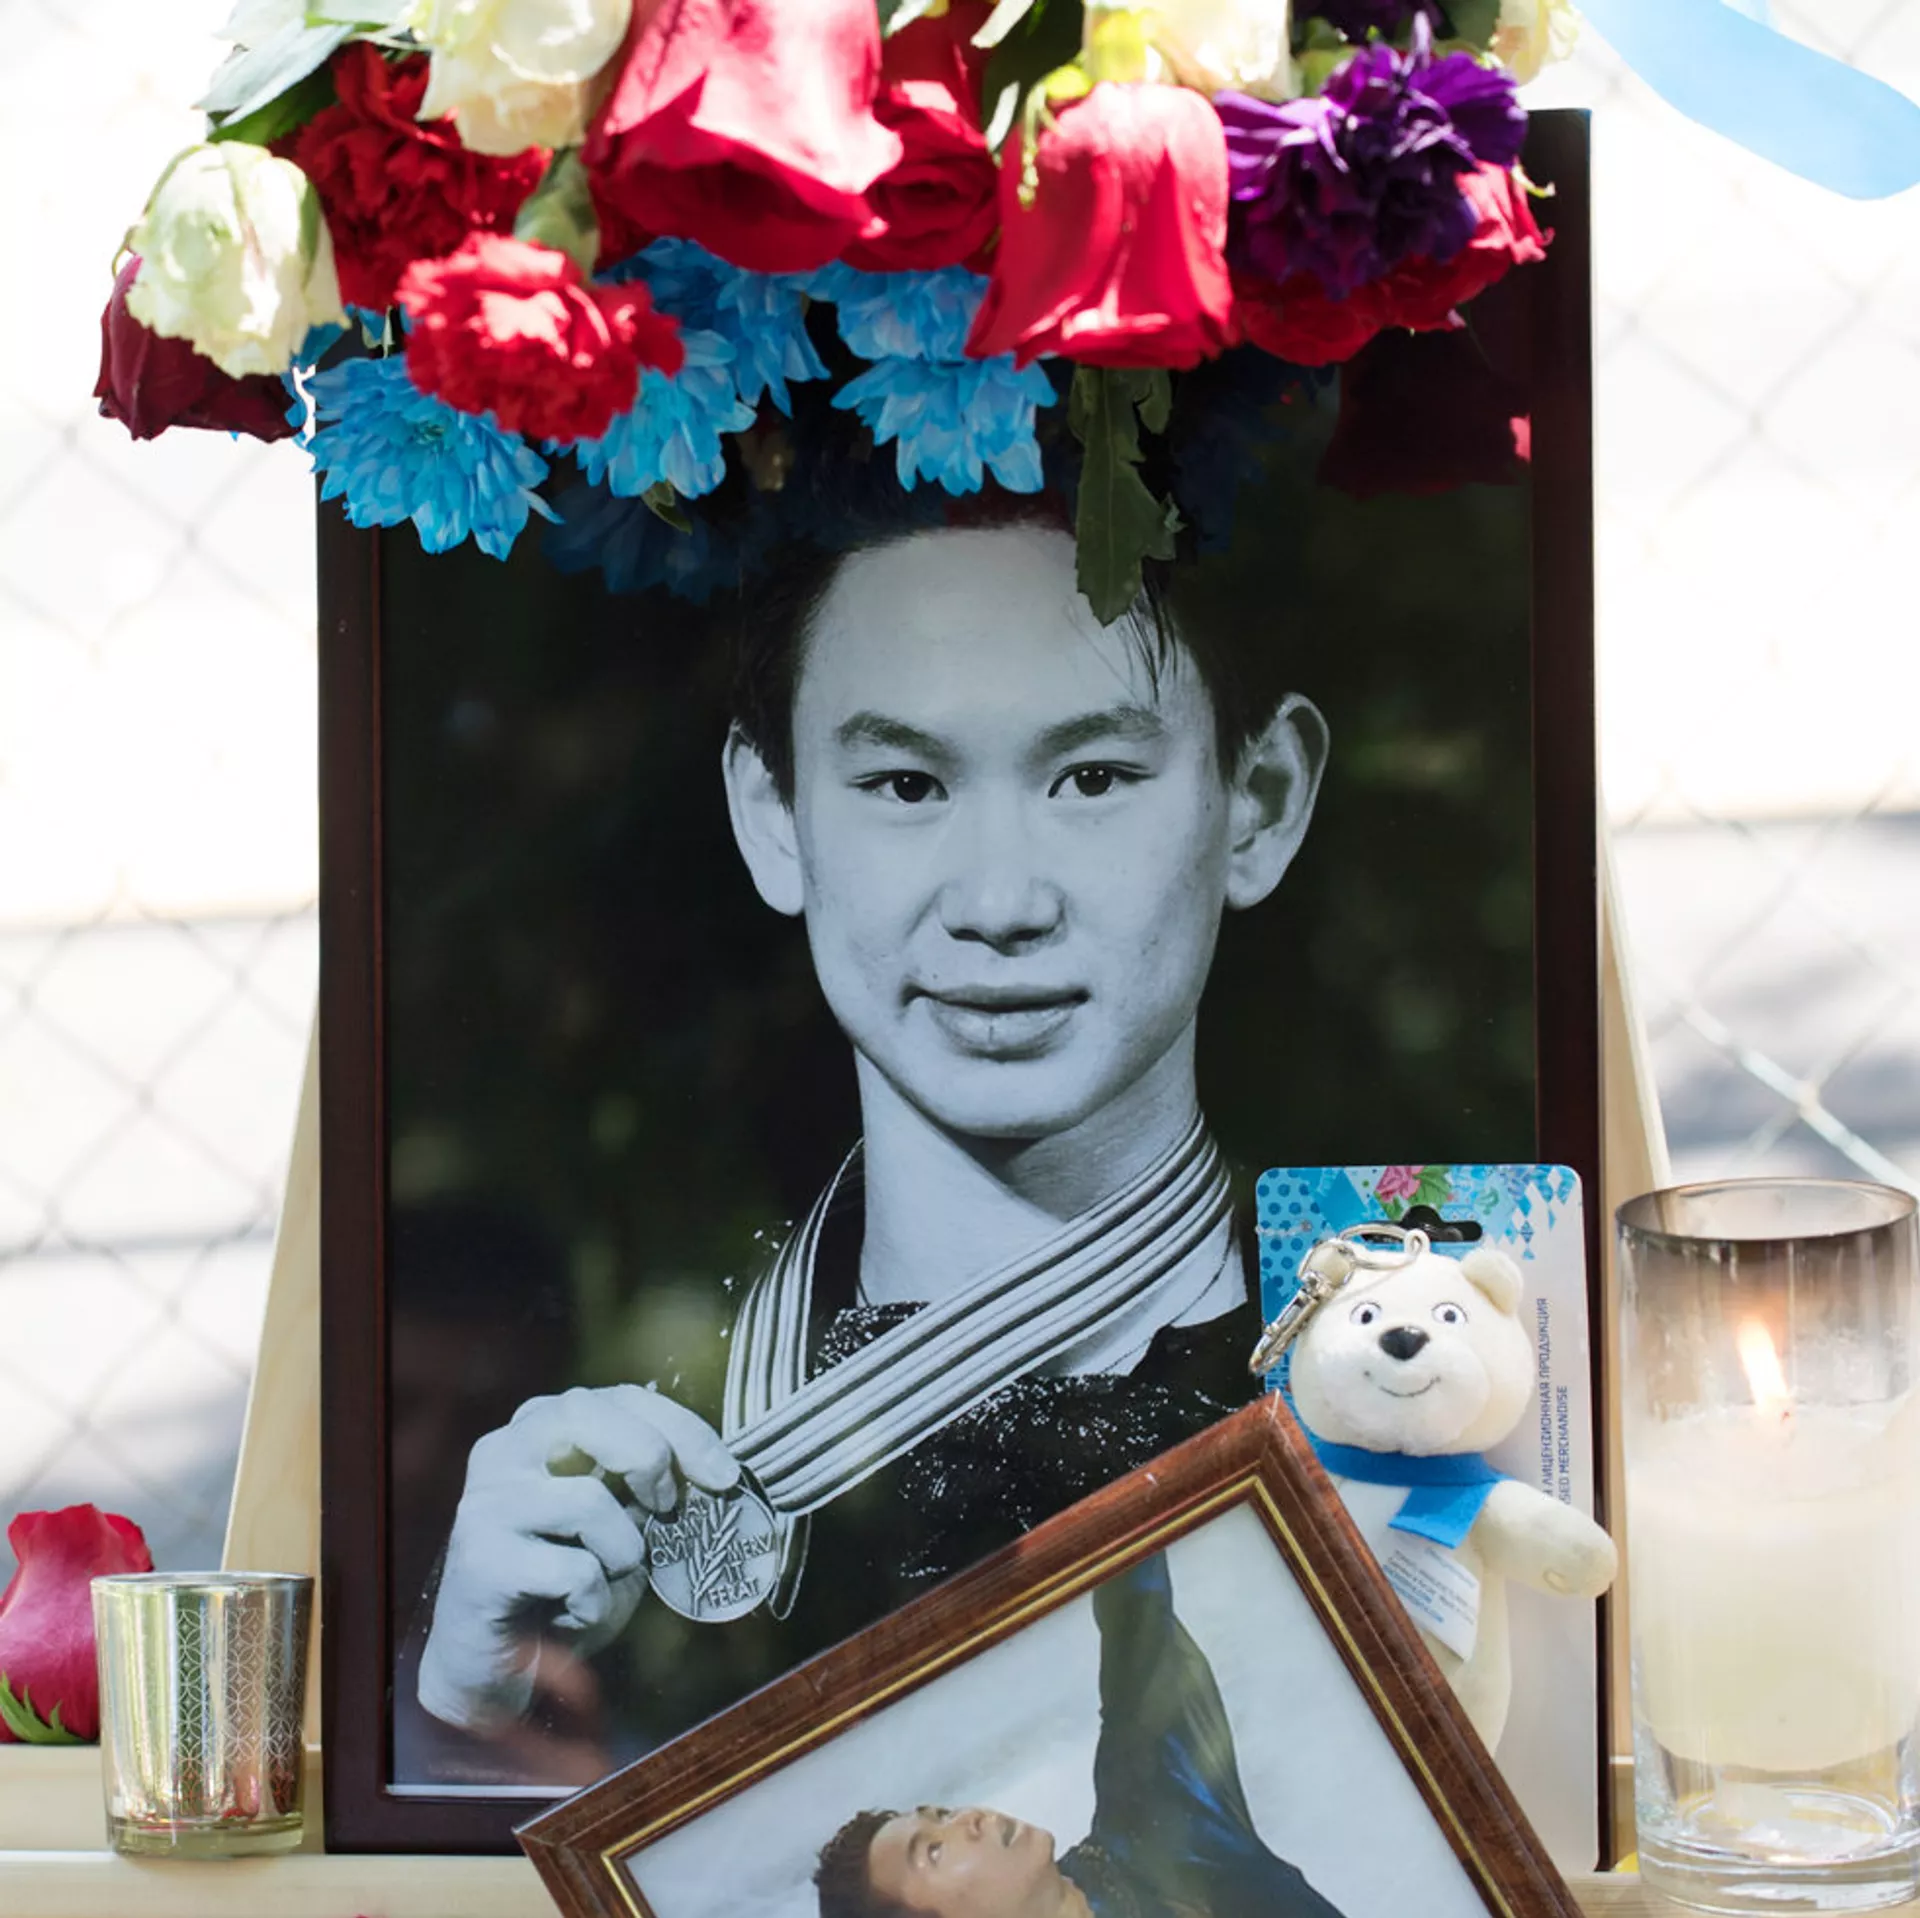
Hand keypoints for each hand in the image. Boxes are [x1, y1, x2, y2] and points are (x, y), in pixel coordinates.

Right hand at [417, 1386, 739, 1732]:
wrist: (491, 1668)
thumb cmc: (564, 1589)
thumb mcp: (619, 1526)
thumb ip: (648, 1488)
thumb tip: (713, 1472)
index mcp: (540, 1428)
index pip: (621, 1398)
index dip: (682, 1428)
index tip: (725, 1474)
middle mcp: (504, 1451)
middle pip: (587, 1414)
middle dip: (648, 1456)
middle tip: (668, 1509)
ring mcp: (486, 1502)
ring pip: (587, 1500)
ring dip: (622, 1552)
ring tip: (604, 1581)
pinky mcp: (480, 1560)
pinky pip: (573, 1570)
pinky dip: (593, 1602)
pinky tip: (570, 1616)